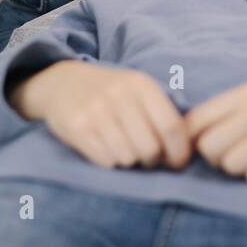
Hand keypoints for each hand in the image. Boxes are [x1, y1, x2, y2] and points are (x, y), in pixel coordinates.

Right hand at [12, 61, 191, 170]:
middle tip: (145, 157)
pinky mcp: (76, 126)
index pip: (171, 126)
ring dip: (128, 161)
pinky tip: (104, 149)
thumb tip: (183, 155)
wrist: (63, 82)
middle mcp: (119, 94)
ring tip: (122, 149)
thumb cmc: (110, 94)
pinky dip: (108, 162)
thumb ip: (161, 115)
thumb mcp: (138, 91)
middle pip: (150, 147)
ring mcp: (96, 110)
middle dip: (151, 160)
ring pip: (127, 157)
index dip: (179, 151)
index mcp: (141, 84)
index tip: (177, 163)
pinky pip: (104, 160)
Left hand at [184, 84, 246, 183]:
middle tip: (235, 157)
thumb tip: (189, 135)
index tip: (205, 148)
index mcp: (245, 93)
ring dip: (240, 170)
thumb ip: (228, 111)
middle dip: (217, 159)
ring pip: (230, 165)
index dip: (193, 141)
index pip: (196, 120)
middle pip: (208, 147)